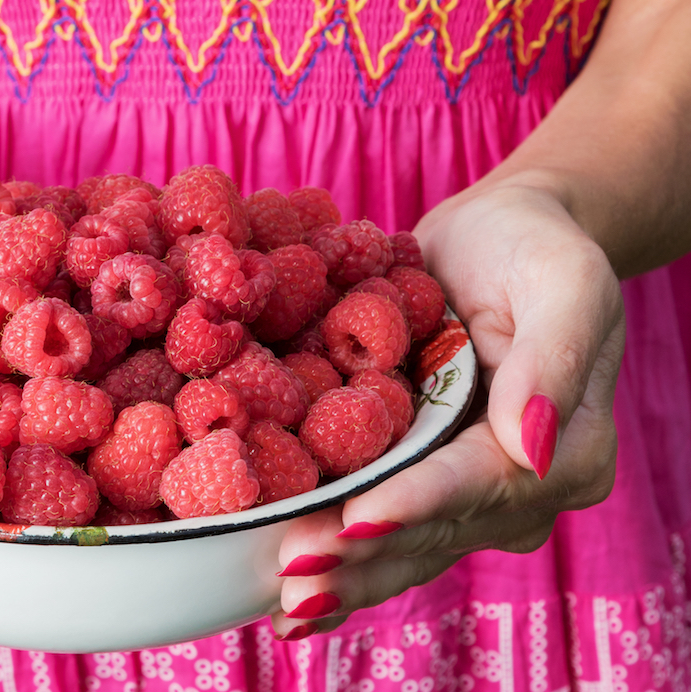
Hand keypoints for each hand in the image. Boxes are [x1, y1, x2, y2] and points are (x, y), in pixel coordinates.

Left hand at [270, 181, 624, 638]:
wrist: (494, 240)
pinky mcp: (415, 478)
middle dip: (361, 556)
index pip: (482, 481)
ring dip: (343, 576)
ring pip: (401, 546)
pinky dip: (337, 560)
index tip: (358, 521)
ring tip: (283, 606)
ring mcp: (462, 491)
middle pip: (433, 530)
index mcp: (563, 447)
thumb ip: (553, 357)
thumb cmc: (532, 249)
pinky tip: (289, 603)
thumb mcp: (563, 279)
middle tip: (293, 577)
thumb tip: (530, 445)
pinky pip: (378, 527)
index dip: (418, 503)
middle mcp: (515, 487)